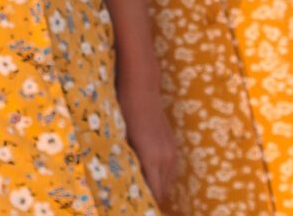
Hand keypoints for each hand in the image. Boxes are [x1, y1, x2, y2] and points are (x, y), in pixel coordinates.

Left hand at [120, 81, 178, 209]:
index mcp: (152, 159)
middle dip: (150, 202)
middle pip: (162, 193)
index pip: (153, 194)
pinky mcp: (172, 146)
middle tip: (135, 206)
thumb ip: (124, 164)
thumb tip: (119, 184)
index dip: (144, 205)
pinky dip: (161, 181)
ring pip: (167, 184)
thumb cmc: (124, 111)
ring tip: (142, 199)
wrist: (141, 88)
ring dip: (157, 192)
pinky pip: (170, 172)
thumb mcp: (120, 140)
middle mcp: (166, 159)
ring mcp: (171, 152)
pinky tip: (150, 182)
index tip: (133, 208)